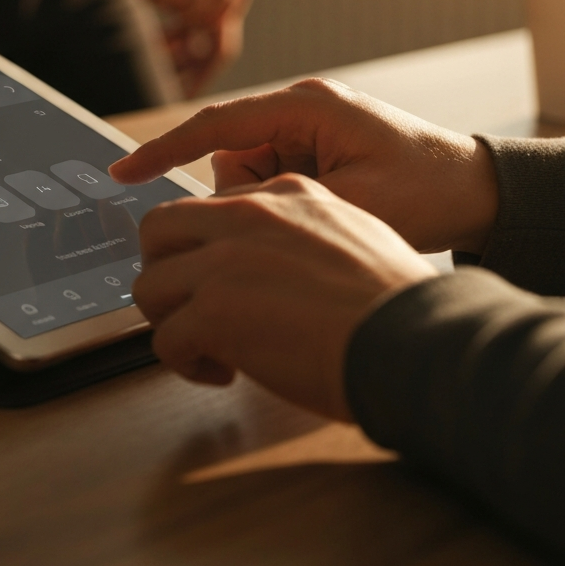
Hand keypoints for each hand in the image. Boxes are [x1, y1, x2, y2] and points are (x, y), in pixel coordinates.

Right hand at [111, 77, 498, 255]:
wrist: (475, 190)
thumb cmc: (428, 190)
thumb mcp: (353, 203)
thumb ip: (280, 202)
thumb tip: (226, 210)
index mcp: (306, 108)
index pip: (215, 125)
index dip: (164, 150)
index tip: (124, 172)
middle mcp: (299, 108)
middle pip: (229, 155)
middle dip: (248, 194)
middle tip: (301, 213)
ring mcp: (304, 125)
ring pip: (245, 170)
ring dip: (268, 199)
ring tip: (324, 208)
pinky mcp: (310, 143)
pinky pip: (267, 175)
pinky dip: (281, 197)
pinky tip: (323, 205)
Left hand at [134, 174, 436, 418]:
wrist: (416, 339)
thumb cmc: (397, 303)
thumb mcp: (353, 232)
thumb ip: (301, 234)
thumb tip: (272, 264)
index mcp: (283, 193)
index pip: (208, 207)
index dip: (204, 249)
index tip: (215, 280)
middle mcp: (247, 217)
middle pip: (158, 227)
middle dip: (163, 268)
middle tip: (186, 304)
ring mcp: (225, 262)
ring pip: (150, 283)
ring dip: (169, 320)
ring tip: (205, 346)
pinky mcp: (215, 311)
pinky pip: (165, 338)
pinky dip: (183, 362)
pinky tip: (220, 372)